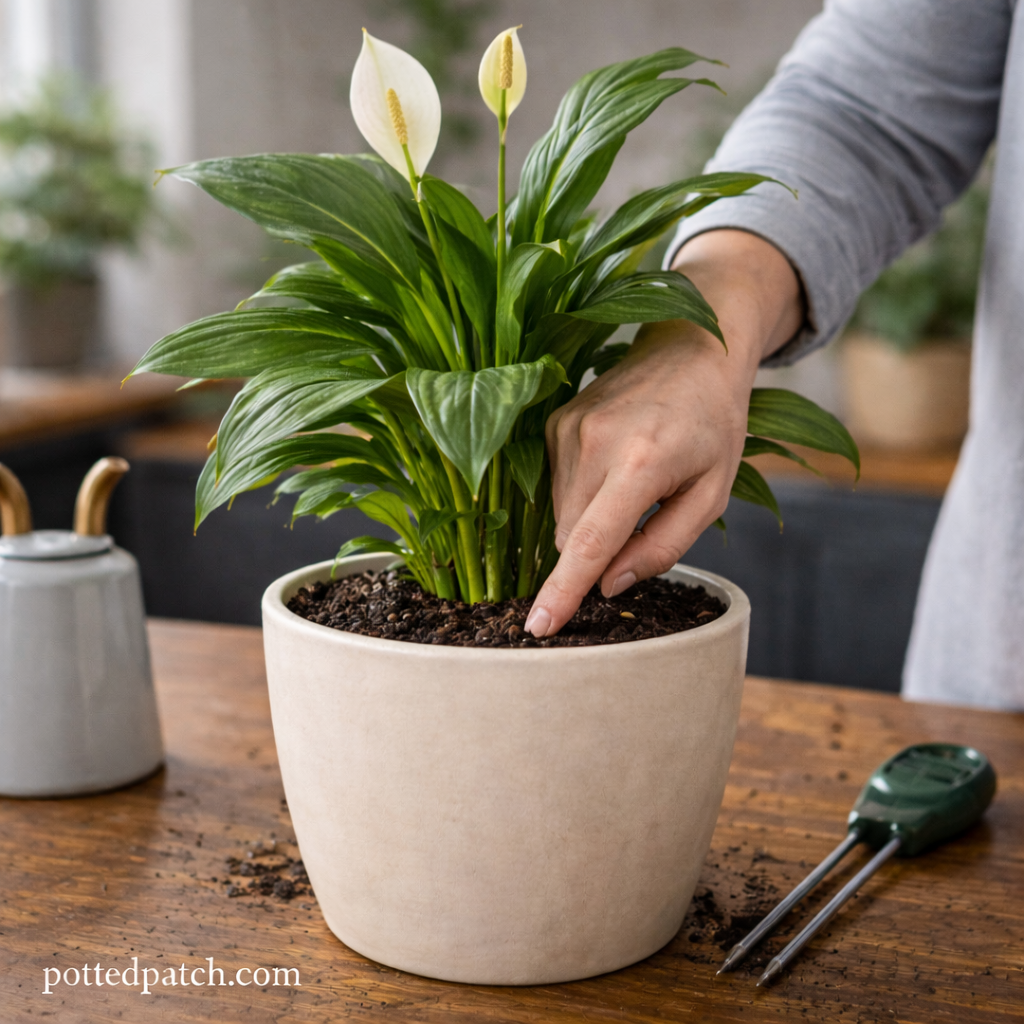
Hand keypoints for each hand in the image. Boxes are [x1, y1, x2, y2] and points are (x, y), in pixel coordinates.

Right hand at [524, 229, 802, 637]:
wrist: (694, 345)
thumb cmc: (715, 423)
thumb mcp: (712, 493)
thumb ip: (663, 546)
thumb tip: (611, 585)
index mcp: (640, 463)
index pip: (588, 543)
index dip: (563, 591)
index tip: (538, 627)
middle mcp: (593, 443)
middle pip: (571, 536)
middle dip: (597, 553)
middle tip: (643, 523)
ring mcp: (566, 428)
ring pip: (561, 514)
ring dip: (591, 521)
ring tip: (636, 482)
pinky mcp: (554, 421)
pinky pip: (556, 485)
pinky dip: (582, 494)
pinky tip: (615, 465)